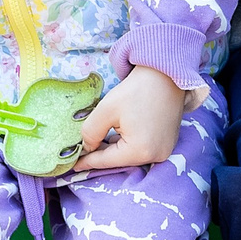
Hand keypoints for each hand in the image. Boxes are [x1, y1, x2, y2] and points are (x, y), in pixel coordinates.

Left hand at [71, 64, 188, 172]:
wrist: (166, 75)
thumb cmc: (137, 90)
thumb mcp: (106, 110)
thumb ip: (90, 132)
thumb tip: (87, 147)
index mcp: (140, 151)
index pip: (107, 161)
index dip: (87, 162)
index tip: (73, 164)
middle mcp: (156, 156)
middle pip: (120, 160)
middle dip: (102, 154)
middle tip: (82, 150)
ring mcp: (164, 151)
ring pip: (130, 155)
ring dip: (115, 149)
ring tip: (99, 141)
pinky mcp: (167, 144)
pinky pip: (142, 150)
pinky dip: (129, 144)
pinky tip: (118, 133)